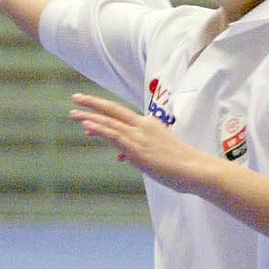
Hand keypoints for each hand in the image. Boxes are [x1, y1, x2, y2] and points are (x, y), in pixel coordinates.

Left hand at [70, 93, 216, 194]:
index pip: (123, 116)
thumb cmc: (183, 166)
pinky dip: (99, 129)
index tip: (90, 112)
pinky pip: (114, 135)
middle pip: (113, 110)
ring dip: (89, 116)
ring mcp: (139, 136)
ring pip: (109, 122)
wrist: (197, 169)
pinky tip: (86, 126)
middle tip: (76, 98)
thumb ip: (137, 154)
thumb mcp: (158, 156)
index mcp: (150, 125)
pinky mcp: (137, 149)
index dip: (105, 113)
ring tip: (72, 113)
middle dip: (93, 103)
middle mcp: (143, 126)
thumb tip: (121, 156)